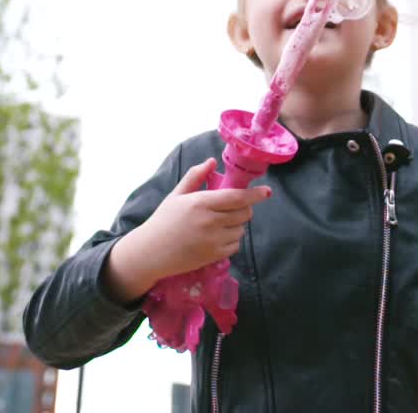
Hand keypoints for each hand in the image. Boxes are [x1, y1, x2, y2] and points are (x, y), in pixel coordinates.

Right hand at [103, 158, 271, 302]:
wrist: (150, 252)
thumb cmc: (163, 221)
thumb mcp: (176, 195)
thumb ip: (195, 176)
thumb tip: (211, 161)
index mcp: (201, 202)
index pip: (237, 197)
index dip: (255, 194)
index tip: (267, 192)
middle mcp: (210, 221)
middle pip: (244, 213)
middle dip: (244, 208)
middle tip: (232, 208)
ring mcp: (213, 240)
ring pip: (241, 229)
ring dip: (236, 225)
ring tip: (220, 223)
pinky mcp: (214, 256)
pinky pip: (235, 245)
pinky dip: (231, 240)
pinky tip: (217, 237)